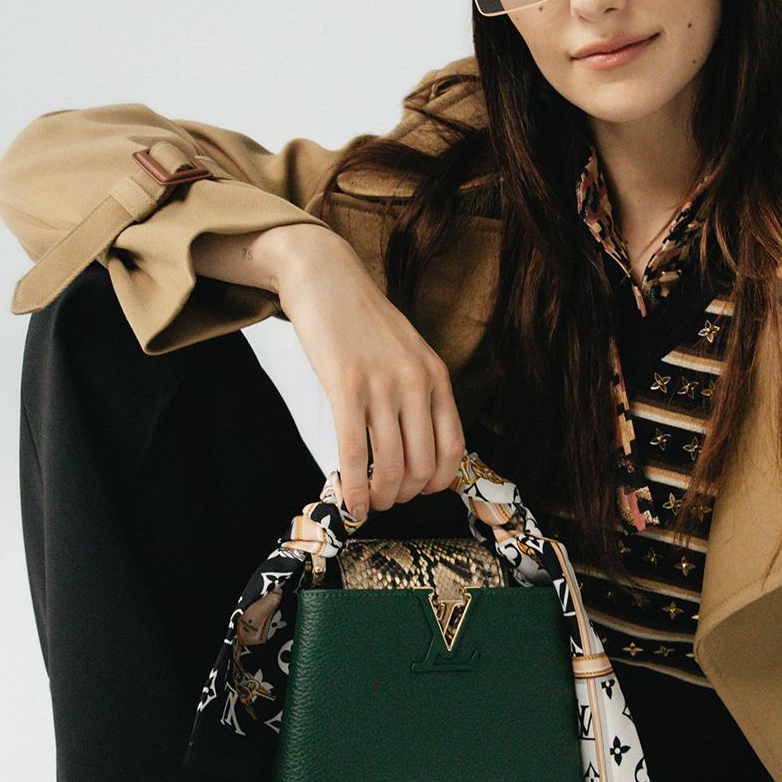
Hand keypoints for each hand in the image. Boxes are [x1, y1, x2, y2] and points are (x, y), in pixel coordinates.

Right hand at [267, 225, 466, 521]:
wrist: (326, 278)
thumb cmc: (363, 322)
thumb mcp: (408, 354)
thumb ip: (418, 394)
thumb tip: (415, 449)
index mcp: (437, 377)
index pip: (454, 449)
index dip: (437, 483)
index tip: (417, 492)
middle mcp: (416, 383)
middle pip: (423, 465)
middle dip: (405, 496)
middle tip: (386, 501)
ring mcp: (383, 385)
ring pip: (391, 466)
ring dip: (380, 498)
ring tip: (367, 504)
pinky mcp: (346, 385)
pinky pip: (355, 453)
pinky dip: (353, 488)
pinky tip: (348, 504)